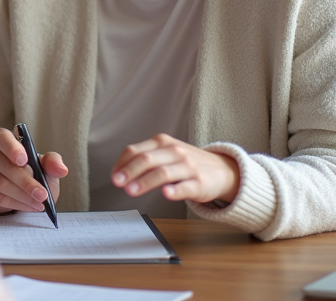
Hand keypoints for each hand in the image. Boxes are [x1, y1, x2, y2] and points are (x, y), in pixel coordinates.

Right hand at [0, 127, 67, 214]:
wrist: (8, 184)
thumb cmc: (27, 169)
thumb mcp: (42, 164)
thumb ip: (52, 162)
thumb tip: (62, 170)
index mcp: (0, 136)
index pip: (3, 139)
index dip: (13, 150)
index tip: (25, 161)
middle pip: (5, 167)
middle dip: (26, 183)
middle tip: (43, 195)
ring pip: (0, 183)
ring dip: (22, 196)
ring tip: (39, 203)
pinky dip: (15, 203)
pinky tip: (28, 206)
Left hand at [111, 134, 240, 204]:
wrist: (222, 170)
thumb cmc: (186, 163)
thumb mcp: (165, 154)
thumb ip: (144, 160)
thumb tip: (120, 174)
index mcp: (162, 142)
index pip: (136, 150)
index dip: (122, 164)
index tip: (114, 177)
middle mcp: (175, 151)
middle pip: (147, 159)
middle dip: (130, 171)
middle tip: (118, 183)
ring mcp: (188, 167)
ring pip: (163, 172)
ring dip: (145, 181)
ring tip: (132, 190)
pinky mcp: (200, 183)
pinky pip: (186, 187)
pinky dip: (175, 190)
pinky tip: (166, 194)